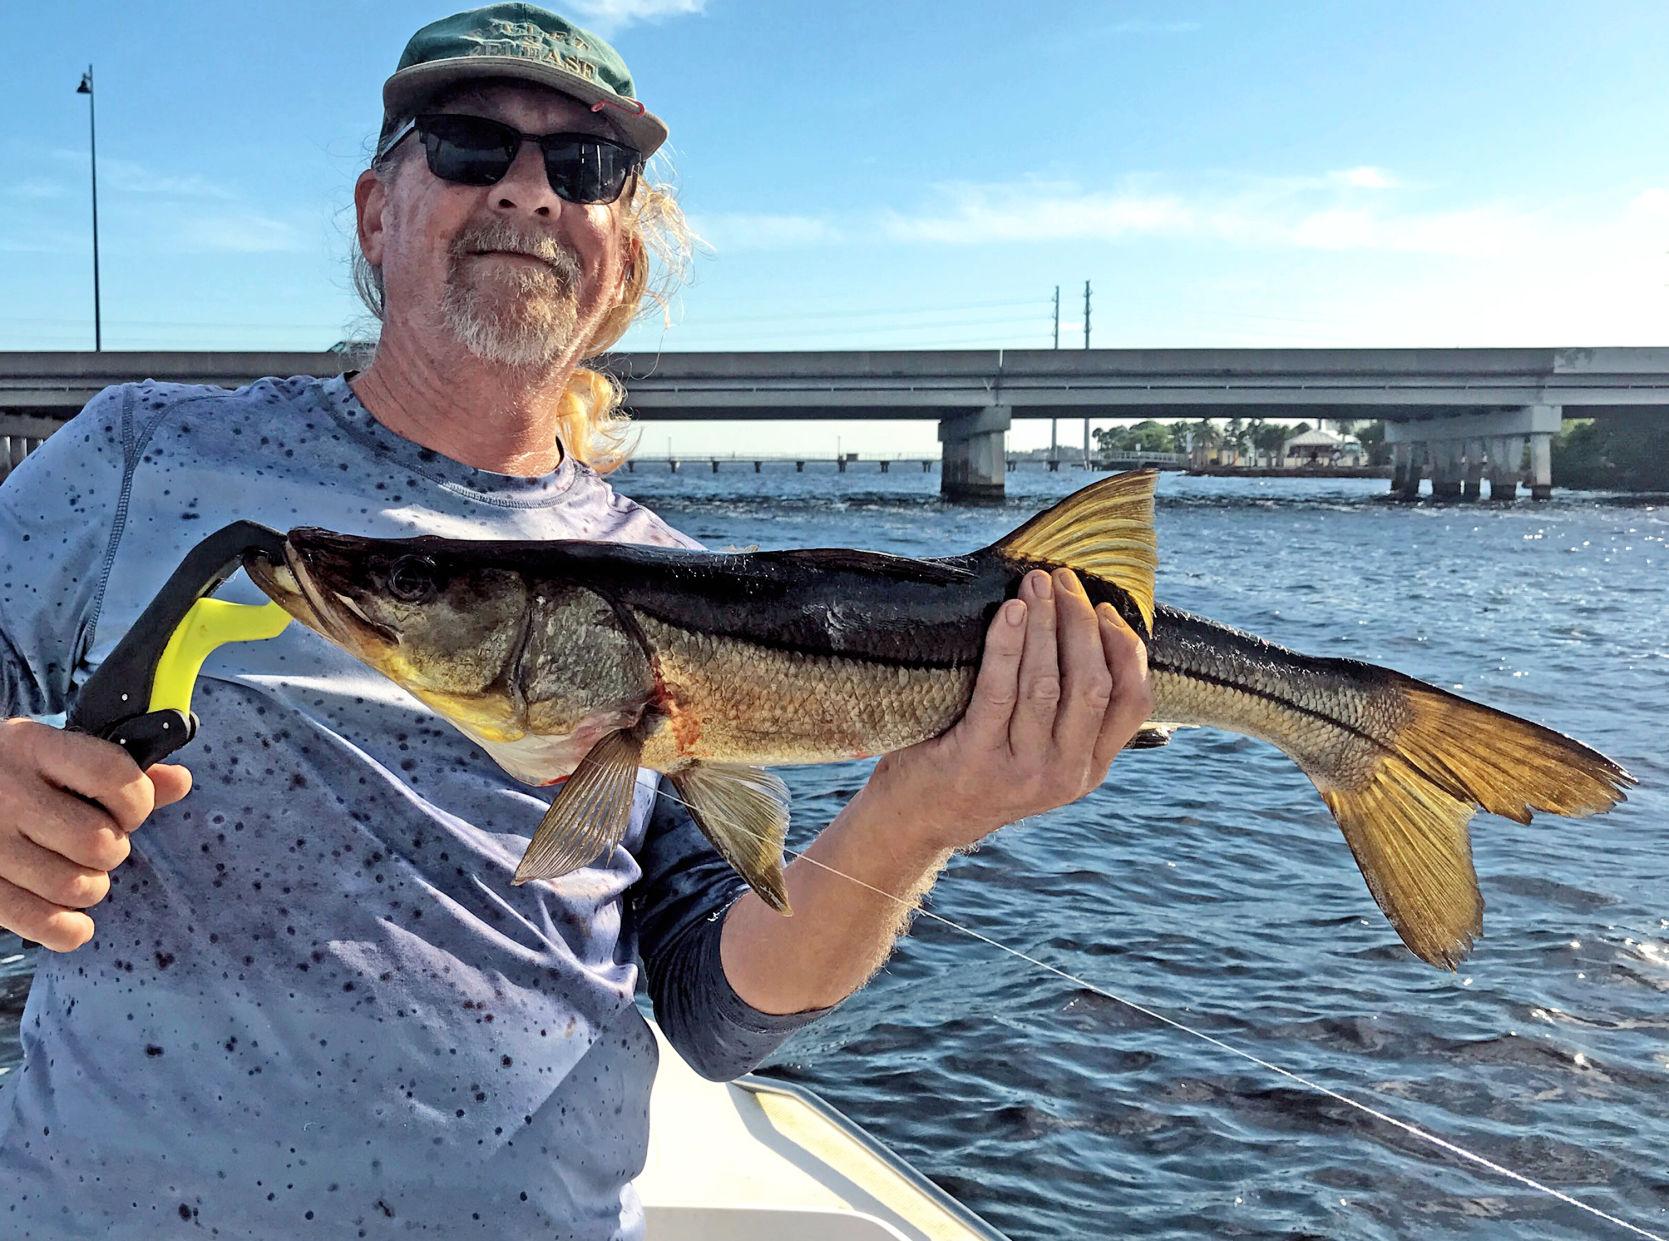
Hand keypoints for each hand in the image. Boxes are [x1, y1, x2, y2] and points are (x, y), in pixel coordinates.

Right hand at [0, 718, 191, 951]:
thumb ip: (119, 769)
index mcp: (33, 747)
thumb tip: (180, 783)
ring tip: (78, 873)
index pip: (111, 774)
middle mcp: (7, 793)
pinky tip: (76, 923)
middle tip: (97, 844)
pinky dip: (68, 930)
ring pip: (74, 886)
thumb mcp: (55, 756)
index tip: (129, 811)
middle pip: (97, 840)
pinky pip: (38, 922)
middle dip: (113, 849)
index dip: (137, 801)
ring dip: (92, 888)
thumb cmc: (17, 775)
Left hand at [869, 568, 1151, 851]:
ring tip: (1036, 584)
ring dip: (1045, 625)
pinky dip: (1008, 645)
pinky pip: (999, 691)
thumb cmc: (979, 767)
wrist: (918, 819)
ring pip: (1048, 684)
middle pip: (1093, 684)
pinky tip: (1010, 612)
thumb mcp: (1040, 755)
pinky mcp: (977, 760)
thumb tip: (1086, 628)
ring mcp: (1023, 771)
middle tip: (1064, 580)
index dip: (1126, 648)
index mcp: (1089, 769)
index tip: (1105, 609)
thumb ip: (1068, 717)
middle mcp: (1065, 774)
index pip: (1134, 702)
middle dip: (1081, 623)